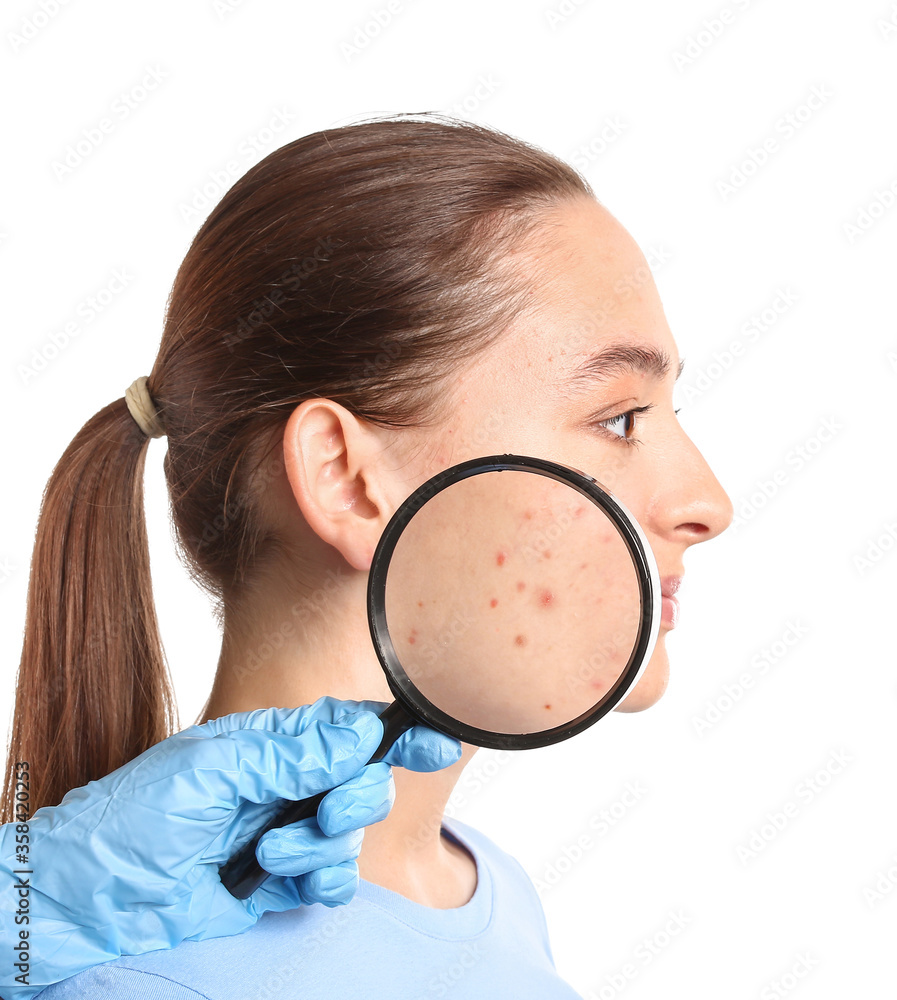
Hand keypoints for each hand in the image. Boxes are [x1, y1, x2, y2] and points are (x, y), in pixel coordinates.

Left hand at [0, 696, 460, 999]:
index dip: (397, 731)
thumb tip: (359, 733)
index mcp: (275, 742)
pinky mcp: (283, 880)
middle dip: (354, 798)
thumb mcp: (213, 766)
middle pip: (365, 781)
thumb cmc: (138, 815)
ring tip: (267, 852)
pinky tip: (289, 879)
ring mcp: (288, 830)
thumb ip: (290, 751)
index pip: (351, 727)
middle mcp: (288, 783)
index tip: (434, 739)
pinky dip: (323, 882)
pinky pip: (334, 881)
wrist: (96, 893)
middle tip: (321, 812)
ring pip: (350, 835)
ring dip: (320, 847)